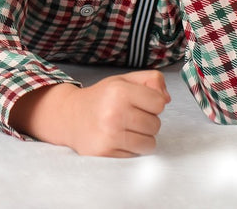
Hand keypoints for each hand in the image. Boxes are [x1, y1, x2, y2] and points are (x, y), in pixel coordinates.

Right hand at [9, 71, 170, 156]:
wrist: (70, 117)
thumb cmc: (101, 99)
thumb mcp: (124, 80)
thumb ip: (152, 80)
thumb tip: (166, 99)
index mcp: (119, 91)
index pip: (159, 103)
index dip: (152, 103)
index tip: (138, 102)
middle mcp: (113, 113)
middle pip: (156, 125)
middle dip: (146, 122)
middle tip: (128, 117)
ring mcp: (109, 135)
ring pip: (149, 144)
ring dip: (140, 138)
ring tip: (124, 129)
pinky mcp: (105, 153)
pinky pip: (135, 156)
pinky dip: (129, 150)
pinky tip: (115, 140)